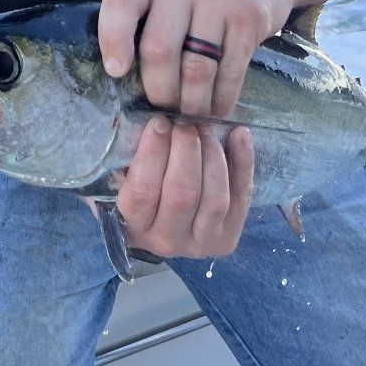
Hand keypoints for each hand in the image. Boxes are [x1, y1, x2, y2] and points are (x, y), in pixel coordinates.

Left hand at [98, 0, 297, 118]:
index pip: (121, 3)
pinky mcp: (249, 18)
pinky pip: (230, 72)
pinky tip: (216, 108)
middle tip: (164, 108)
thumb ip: (146, 19)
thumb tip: (127, 81)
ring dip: (191, 103)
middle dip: (159, 91)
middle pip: (159, 49)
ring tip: (189, 116)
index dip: (113, 39)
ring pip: (196, 69)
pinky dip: (221, 100)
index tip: (116, 71)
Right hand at [112, 112, 255, 258]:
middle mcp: (166, 240)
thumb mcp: (122, 180)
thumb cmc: (140, 194)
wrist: (166, 228)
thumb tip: (144, 123)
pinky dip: (243, 162)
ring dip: (213, 156)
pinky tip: (239, 134)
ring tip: (205, 129)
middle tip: (185, 124)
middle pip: (182, 194)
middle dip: (186, 150)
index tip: (159, 123)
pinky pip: (241, 196)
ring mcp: (201, 242)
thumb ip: (128, 158)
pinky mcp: (228, 238)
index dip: (153, 153)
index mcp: (133, 227)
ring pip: (215, 199)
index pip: (144, 191)